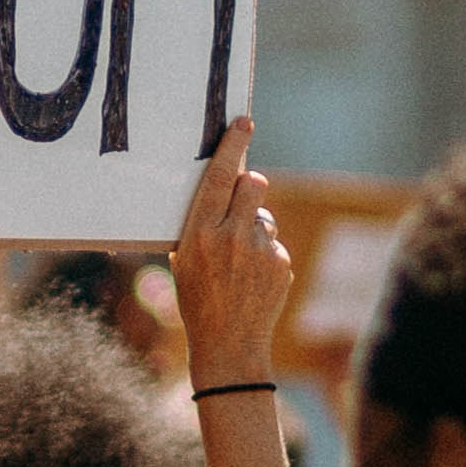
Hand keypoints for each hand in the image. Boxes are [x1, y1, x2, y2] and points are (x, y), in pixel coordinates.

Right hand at [170, 121, 290, 391]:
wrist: (227, 345)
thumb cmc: (196, 300)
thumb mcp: (184, 259)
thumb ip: (202, 223)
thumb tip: (225, 187)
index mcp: (200, 232)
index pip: (222, 176)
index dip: (233, 145)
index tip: (244, 121)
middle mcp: (232, 236)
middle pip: (255, 184)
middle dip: (251, 184)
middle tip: (244, 195)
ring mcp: (260, 251)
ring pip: (264, 217)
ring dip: (254, 229)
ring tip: (239, 262)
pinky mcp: (281, 264)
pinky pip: (274, 243)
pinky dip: (265, 255)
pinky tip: (252, 279)